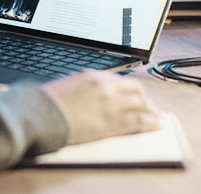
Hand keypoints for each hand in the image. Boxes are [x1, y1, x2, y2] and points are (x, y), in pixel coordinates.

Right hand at [43, 70, 163, 143]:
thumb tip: (92, 95)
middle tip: (150, 107)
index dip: (132, 90)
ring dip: (153, 111)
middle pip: (136, 88)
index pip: (121, 80)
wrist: (41, 114)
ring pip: (141, 104)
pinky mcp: (112, 121)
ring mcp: (110, 103)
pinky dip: (152, 122)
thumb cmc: (48, 102)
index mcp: (94, 76)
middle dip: (145, 98)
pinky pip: (139, 120)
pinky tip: (158, 125)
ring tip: (159, 117)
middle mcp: (105, 86)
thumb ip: (85, 88)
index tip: (137, 95)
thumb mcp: (68, 86)